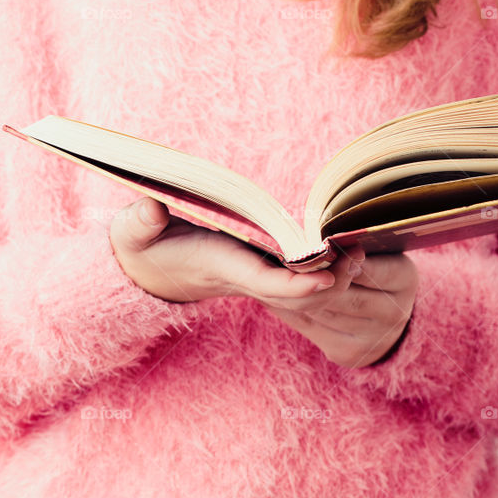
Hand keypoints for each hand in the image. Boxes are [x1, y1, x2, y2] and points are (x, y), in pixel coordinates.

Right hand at [109, 198, 416, 367]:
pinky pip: (300, 271)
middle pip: (295, 288)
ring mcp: (256, 271)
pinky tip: (349, 242)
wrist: (149, 269)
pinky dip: (325, 262)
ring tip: (363, 247)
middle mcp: (245, 274)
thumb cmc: (142, 247)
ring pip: (303, 282)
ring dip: (334, 271)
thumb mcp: (133, 234)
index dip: (296, 283)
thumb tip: (148, 209)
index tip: (326, 276)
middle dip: (328, 279)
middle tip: (359, 253)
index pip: (264, 281)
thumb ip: (139, 224)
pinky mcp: (262, 264)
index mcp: (221, 266)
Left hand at [262, 244, 417, 368]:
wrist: (384, 317)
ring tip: (266, 272)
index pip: (374, 269)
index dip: (347, 261)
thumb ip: (358, 244)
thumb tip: (327, 237)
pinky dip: (287, 309)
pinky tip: (267, 294)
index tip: (325, 246)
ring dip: (294, 293)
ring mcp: (371, 339)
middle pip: (344, 296)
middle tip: (281, 259)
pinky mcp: (346, 353)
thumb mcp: (378, 250)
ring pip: (322, 312)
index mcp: (405, 280)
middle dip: (312, 278)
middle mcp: (394, 314)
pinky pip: (308, 327)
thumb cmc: (374, 268)